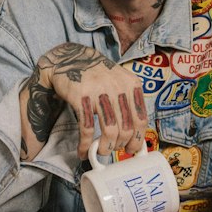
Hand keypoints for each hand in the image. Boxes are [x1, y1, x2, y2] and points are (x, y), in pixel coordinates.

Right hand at [29, 43, 148, 158]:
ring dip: (105, 148)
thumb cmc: (98, 77)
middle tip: (112, 150)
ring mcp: (99, 91)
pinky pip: (87, 128)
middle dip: (120, 145)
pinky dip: (85, 144)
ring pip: (110, 130)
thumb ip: (128, 104)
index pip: (141, 119)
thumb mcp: (119, 83)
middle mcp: (117, 87)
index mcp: (131, 85)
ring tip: (100, 152)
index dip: (137, 139)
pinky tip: (83, 150)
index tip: (132, 149)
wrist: (70, 59)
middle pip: (126, 128)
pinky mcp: (80, 97)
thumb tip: (134, 136)